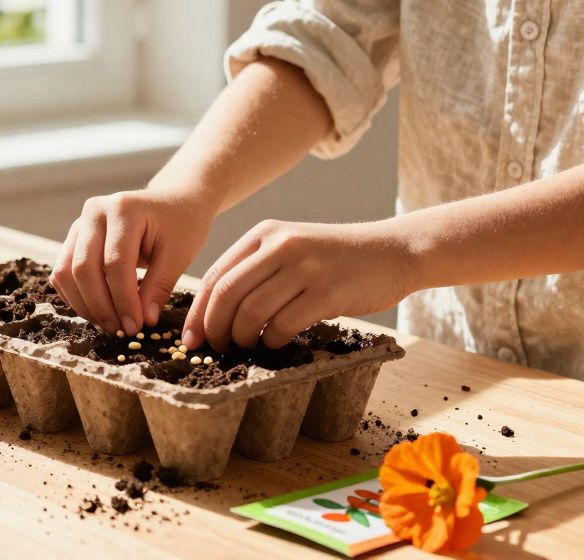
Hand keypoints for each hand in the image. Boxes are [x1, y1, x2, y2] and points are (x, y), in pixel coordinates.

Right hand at [50, 188, 215, 334]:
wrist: (173, 202)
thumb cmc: (180, 225)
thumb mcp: (179, 254)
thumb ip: (159, 287)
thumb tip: (142, 321)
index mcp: (124, 209)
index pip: (115, 263)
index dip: (123, 300)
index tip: (135, 326)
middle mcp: (94, 212)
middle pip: (84, 268)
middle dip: (100, 306)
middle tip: (120, 330)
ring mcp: (81, 223)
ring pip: (66, 272)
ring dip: (84, 304)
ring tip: (110, 324)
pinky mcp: (75, 237)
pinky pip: (63, 272)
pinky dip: (76, 296)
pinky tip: (98, 311)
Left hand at [181, 219, 415, 350]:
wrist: (392, 251)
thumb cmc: (335, 258)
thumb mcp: (291, 248)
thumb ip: (256, 270)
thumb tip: (215, 313)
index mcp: (264, 234)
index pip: (215, 276)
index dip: (198, 313)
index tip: (191, 339)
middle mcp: (281, 246)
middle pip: (227, 295)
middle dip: (214, 329)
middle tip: (216, 349)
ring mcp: (305, 267)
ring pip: (252, 311)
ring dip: (243, 337)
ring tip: (247, 346)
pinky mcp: (328, 292)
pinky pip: (284, 324)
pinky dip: (273, 341)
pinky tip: (277, 343)